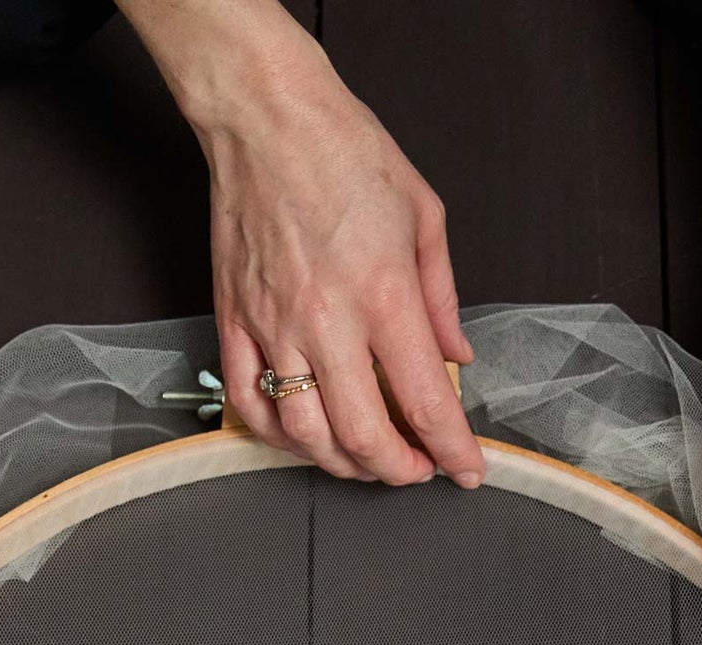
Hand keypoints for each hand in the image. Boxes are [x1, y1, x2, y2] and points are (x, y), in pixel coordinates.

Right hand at [194, 29, 485, 488]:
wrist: (266, 117)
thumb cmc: (345, 152)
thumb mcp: (423, 215)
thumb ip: (442, 298)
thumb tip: (457, 357)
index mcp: (384, 294)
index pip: (426, 402)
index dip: (452, 451)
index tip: (467, 471)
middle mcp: (328, 321)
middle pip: (364, 436)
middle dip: (397, 470)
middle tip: (416, 470)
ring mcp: (274, 327)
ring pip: (305, 434)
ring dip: (341, 464)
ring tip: (365, 460)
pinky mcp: (234, 322)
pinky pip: (249, 405)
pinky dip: (278, 438)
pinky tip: (304, 438)